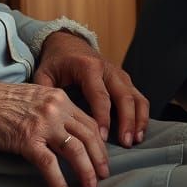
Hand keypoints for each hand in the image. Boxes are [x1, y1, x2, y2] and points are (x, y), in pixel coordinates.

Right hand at [0, 75, 108, 186]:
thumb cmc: (2, 100)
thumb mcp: (36, 97)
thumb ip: (54, 110)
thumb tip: (67, 130)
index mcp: (60, 98)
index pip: (89, 122)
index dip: (100, 142)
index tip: (102, 157)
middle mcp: (56, 109)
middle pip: (88, 136)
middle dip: (99, 158)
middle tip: (104, 175)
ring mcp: (43, 125)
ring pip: (75, 150)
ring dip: (86, 170)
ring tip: (90, 186)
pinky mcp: (27, 140)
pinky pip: (49, 163)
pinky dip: (58, 180)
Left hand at [34, 31, 149, 147]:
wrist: (69, 43)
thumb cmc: (56, 61)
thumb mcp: (45, 73)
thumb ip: (45, 93)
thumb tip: (44, 117)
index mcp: (89, 67)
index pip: (100, 95)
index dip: (103, 117)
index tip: (103, 138)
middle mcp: (109, 70)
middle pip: (124, 97)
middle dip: (127, 121)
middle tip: (126, 143)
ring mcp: (120, 75)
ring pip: (136, 97)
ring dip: (138, 119)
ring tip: (136, 140)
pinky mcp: (125, 80)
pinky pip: (138, 98)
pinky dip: (141, 115)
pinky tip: (138, 133)